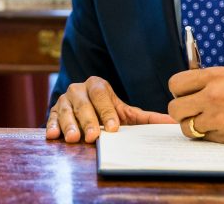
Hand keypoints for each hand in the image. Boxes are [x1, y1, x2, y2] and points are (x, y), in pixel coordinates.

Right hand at [45, 76, 173, 142]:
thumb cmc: (109, 114)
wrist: (87, 113)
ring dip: (69, 125)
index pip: (101, 96)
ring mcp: (64, 100)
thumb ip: (147, 118)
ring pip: (65, 111)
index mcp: (97, 85)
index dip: (107, 111)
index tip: (114, 127)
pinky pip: (51, 117)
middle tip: (94, 136)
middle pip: (83, 104)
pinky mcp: (53, 111)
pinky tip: (53, 136)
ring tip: (74, 139)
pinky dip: (51, 126)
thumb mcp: (127, 114)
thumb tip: (173, 122)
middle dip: (89, 120)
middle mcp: (79, 89)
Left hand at [168, 68, 223, 144]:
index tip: (186, 95)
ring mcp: (220, 119)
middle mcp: (213, 96)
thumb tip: (189, 91)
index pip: (176, 84)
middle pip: (175, 108)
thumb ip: (210, 82)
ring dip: (194, 127)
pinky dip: (212, 136)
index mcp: (215, 76)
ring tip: (210, 122)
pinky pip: (206, 139)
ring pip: (187, 128)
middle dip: (182, 112)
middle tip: (194, 111)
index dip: (179, 91)